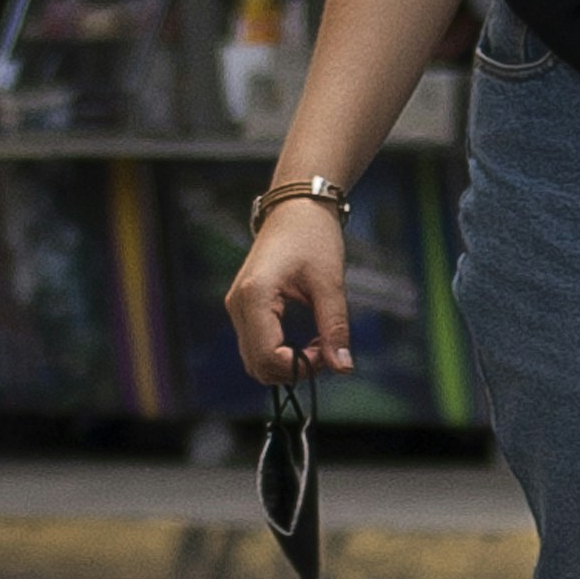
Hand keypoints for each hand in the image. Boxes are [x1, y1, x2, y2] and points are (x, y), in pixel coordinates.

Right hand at [227, 195, 351, 385]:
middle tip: (326, 352)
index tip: (328, 353)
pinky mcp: (243, 308)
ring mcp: (237, 306)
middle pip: (257, 365)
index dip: (300, 367)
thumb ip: (334, 327)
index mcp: (254, 296)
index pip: (267, 357)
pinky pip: (256, 346)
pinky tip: (306, 340)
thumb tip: (343, 368)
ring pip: (254, 360)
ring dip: (287, 364)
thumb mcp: (329, 283)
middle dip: (293, 370)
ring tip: (319, 344)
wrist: (295, 208)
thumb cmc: (313, 237)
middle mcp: (237, 304)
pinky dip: (280, 353)